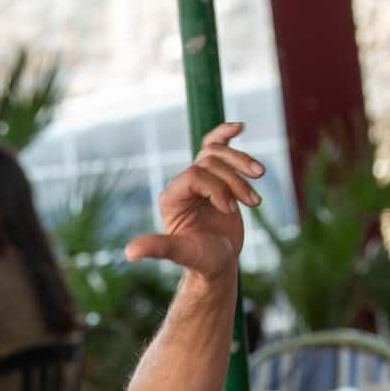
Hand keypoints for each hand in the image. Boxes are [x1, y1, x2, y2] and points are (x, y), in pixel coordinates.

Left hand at [125, 122, 263, 282]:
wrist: (219, 263)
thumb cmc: (201, 261)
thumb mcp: (183, 253)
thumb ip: (159, 248)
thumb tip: (129, 253)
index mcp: (170, 198)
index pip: (194, 175)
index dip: (216, 187)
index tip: (230, 210)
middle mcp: (182, 185)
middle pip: (210, 162)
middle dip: (234, 181)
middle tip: (253, 204)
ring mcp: (199, 179)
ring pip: (219, 153)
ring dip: (243, 165)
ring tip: (259, 181)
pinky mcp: (215, 176)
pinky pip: (217, 146)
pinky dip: (227, 134)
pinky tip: (240, 127)